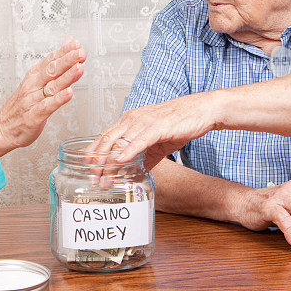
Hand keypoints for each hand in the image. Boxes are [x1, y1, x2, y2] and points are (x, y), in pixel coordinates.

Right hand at [0, 37, 85, 148]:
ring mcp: (32, 101)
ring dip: (66, 77)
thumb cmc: (21, 106)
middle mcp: (33, 86)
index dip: (64, 51)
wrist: (1, 129)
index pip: (50, 60)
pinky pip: (47, 106)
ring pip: (51, 87)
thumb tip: (67, 43)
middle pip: (51, 70)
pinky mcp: (33, 117)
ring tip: (79, 68)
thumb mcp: (37, 80)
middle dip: (67, 60)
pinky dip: (58, 99)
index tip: (77, 44)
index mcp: (34, 76)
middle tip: (80, 53)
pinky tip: (68, 93)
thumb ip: (54, 63)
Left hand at [85, 93, 218, 171]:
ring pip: (120, 142)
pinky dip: (128, 151)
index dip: (93, 155)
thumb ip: (144, 156)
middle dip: (97, 163)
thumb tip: (134, 173)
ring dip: (109, 163)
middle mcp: (133, 118)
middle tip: (93, 180)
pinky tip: (120, 161)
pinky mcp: (158, 126)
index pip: (104, 137)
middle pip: (107, 141)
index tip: (88, 171)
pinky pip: (139, 139)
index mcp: (129, 120)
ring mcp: (144, 121)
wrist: (202, 111)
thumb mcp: (157, 143)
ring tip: (104, 179)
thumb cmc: (180, 123)